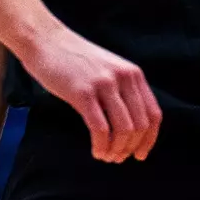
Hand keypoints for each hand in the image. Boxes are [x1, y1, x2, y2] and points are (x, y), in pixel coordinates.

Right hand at [21, 24, 160, 162]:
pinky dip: (101, 146)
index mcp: (133, 74)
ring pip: (123, 130)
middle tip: (117, 158)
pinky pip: (100, 129)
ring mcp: (104, 84)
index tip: (139, 155)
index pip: (153, 114)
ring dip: (116, 150)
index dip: (149, 140)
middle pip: (140, 126)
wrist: (46, 41)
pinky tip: (96, 151)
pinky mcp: (83, 92)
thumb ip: (123, 91)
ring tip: (106, 156)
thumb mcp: (108, 70)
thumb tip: (132, 129)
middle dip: (130, 148)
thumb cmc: (75, 60)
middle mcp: (123, 77)